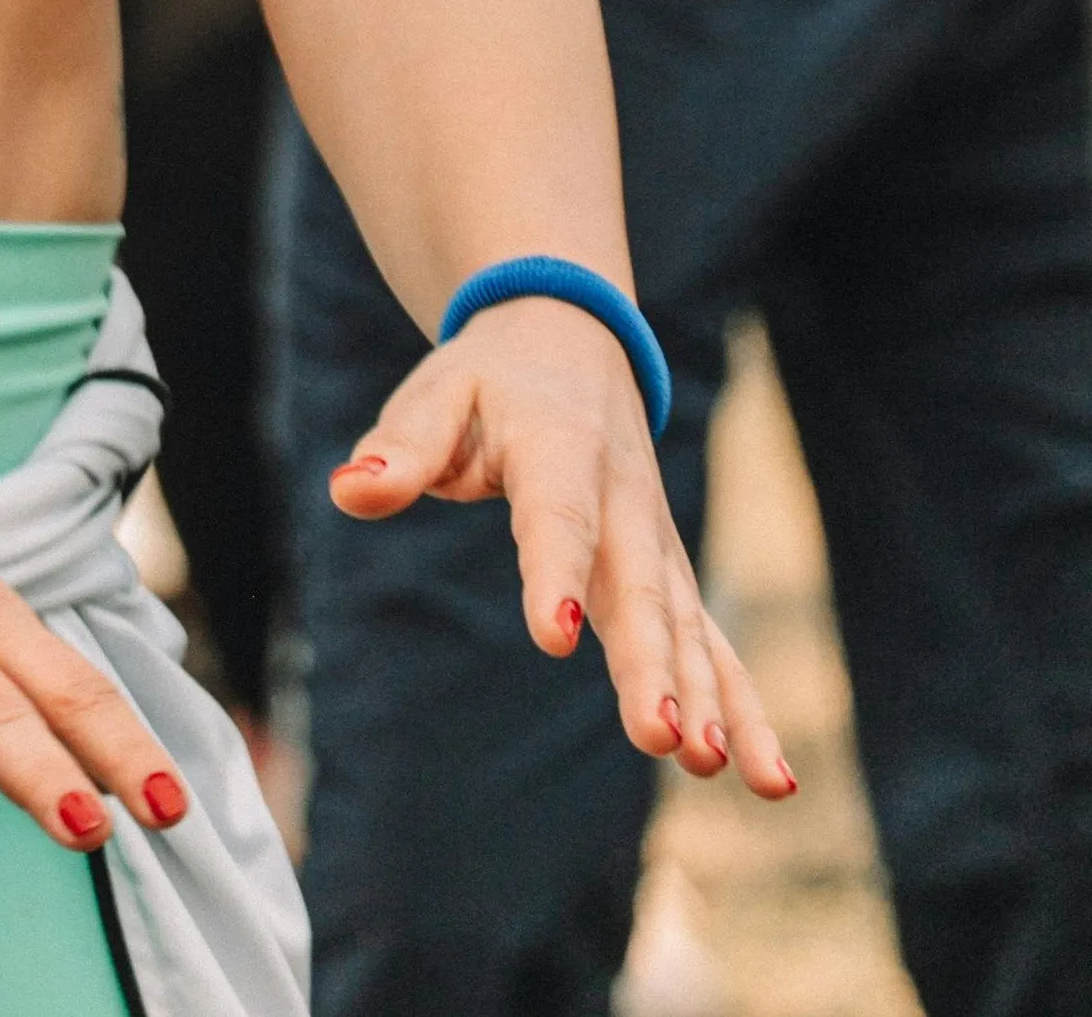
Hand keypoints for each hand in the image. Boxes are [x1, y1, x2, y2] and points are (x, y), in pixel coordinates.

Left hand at [330, 299, 793, 797]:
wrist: (570, 338)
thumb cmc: (489, 378)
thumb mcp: (437, 393)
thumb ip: (401, 447)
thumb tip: (347, 491)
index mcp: (559, 446)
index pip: (557, 515)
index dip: (556, 572)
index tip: (553, 635)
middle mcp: (623, 499)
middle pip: (639, 588)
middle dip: (651, 665)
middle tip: (664, 737)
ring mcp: (656, 542)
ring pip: (688, 626)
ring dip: (707, 698)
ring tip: (713, 768)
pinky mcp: (671, 576)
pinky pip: (712, 645)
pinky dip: (744, 705)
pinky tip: (769, 780)